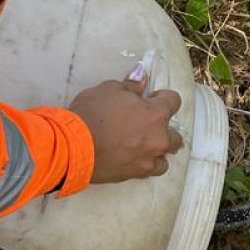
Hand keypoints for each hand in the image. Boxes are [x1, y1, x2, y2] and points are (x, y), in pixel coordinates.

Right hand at [69, 70, 183, 184]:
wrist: (73, 147)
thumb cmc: (91, 114)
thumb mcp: (109, 89)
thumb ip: (131, 85)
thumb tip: (142, 77)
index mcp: (156, 113)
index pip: (174, 100)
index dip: (163, 97)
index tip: (151, 98)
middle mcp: (159, 137)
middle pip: (175, 133)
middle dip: (164, 127)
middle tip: (146, 124)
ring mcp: (150, 157)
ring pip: (166, 154)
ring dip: (159, 148)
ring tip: (145, 145)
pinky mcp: (137, 173)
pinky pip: (152, 169)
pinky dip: (148, 163)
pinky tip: (137, 158)